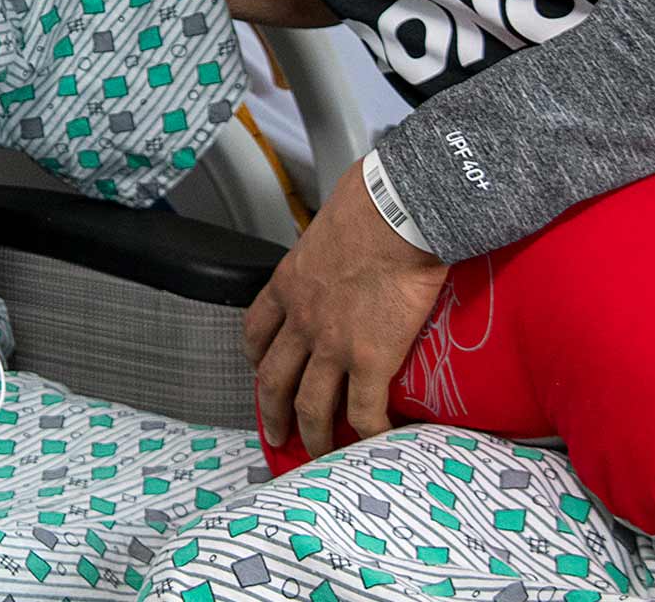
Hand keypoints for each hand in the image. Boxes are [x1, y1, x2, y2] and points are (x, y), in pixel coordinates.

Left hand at [242, 158, 449, 458]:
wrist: (399, 213)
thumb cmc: (373, 201)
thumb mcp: (333, 216)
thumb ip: (333, 234)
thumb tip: (356, 219)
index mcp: (289, 283)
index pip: (256, 328)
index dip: (255, 355)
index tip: (258, 368)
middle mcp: (302, 320)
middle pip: (273, 377)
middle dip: (272, 410)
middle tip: (276, 433)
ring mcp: (332, 344)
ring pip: (310, 405)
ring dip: (311, 434)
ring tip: (317, 454)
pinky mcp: (370, 360)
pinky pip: (363, 412)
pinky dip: (367, 434)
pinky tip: (376, 444)